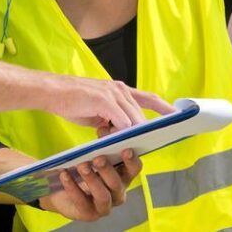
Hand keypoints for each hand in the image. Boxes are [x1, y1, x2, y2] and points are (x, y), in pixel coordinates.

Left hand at [39, 150, 141, 221]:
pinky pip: (82, 201)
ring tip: (81, 165)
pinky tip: (65, 174)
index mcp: (123, 177)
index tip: (126, 148)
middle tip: (98, 157)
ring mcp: (104, 206)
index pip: (134, 170)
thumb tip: (105, 127)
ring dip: (92, 179)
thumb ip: (102, 143)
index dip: (132, 160)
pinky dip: (73, 187)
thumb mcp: (93, 154)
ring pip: (103, 195)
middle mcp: (118, 193)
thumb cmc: (84, 169)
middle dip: (107, 170)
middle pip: (117, 183)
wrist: (62, 191)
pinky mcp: (89, 214)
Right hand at [43, 75, 174, 133]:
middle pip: (141, 114)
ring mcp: (113, 93)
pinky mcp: (104, 100)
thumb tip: (124, 134)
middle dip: (145, 130)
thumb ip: (112, 120)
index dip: (164, 108)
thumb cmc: (73, 101)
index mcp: (120, 90)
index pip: (149, 98)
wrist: (54, 92)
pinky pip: (120, 120)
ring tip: (120, 141)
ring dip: (128, 133)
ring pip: (132, 119)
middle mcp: (120, 89)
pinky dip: (120, 131)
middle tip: (146, 143)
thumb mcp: (98, 112)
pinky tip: (113, 136)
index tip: (177, 117)